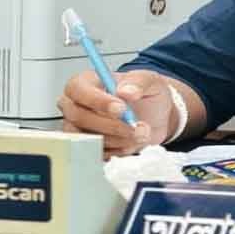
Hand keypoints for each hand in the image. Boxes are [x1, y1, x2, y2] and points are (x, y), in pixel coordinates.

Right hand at [59, 69, 173, 158]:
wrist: (158, 114)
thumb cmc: (146, 93)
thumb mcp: (149, 80)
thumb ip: (138, 82)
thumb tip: (126, 91)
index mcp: (86, 82)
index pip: (77, 89)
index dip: (97, 101)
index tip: (121, 109)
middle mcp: (77, 105)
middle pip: (79, 118)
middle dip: (112, 125)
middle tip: (136, 127)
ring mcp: (80, 128)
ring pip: (88, 139)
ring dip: (119, 140)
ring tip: (142, 133)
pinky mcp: (89, 146)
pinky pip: (97, 153)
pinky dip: (119, 150)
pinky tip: (133, 142)